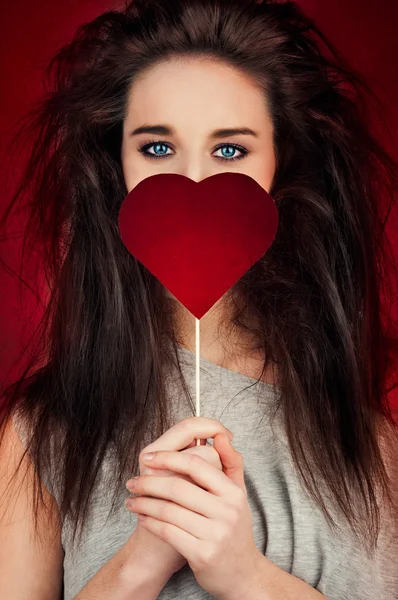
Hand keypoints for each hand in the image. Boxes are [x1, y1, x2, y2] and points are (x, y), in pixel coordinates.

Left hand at [126, 420, 261, 599]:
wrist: (241, 573)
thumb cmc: (233, 527)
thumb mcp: (238, 493)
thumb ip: (230, 462)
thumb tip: (221, 435)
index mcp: (233, 491)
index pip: (197, 464)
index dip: (168, 457)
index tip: (148, 457)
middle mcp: (227, 511)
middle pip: (178, 486)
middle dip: (149, 482)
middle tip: (133, 481)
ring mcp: (216, 534)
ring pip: (169, 510)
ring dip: (144, 504)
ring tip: (132, 501)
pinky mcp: (203, 554)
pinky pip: (168, 531)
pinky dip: (150, 522)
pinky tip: (142, 518)